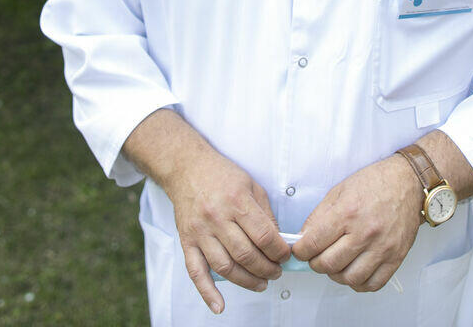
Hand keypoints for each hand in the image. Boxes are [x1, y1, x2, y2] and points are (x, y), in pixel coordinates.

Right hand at [164, 146, 289, 312]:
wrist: (187, 168)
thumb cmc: (221, 175)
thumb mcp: (252, 185)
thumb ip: (266, 214)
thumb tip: (279, 241)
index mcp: (236, 201)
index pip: (264, 236)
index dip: (279, 252)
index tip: (286, 256)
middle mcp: (217, 217)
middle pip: (246, 255)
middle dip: (267, 269)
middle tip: (276, 272)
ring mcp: (200, 231)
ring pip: (225, 267)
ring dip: (246, 281)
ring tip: (261, 283)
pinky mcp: (187, 241)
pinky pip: (196, 271)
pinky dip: (207, 292)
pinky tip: (219, 306)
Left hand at [291, 153, 421, 291]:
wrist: (407, 182)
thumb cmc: (375, 183)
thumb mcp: (339, 191)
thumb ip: (318, 217)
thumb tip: (303, 239)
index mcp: (348, 213)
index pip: (314, 243)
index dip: (301, 251)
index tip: (300, 251)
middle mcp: (365, 233)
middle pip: (329, 264)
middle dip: (315, 264)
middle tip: (316, 257)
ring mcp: (382, 247)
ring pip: (350, 278)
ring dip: (336, 275)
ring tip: (336, 263)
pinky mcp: (396, 257)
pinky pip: (373, 284)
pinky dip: (359, 283)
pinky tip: (354, 271)